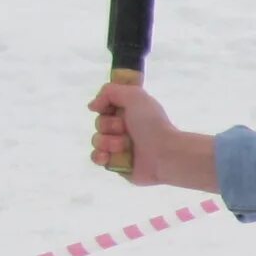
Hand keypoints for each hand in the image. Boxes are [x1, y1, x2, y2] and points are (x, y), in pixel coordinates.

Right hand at [85, 79, 214, 189]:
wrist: (163, 153)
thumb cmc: (152, 123)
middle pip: (99, 123)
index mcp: (130, 112)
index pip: (105, 106)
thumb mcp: (134, 95)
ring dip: (108, 141)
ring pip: (97, 140)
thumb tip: (92, 106)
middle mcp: (124, 128)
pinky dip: (100, 156)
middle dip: (108, 125)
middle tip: (125, 128)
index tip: (109, 108)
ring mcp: (119, 147)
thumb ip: (110, 91)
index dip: (104, 106)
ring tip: (125, 145)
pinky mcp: (116, 164)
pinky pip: (97, 158)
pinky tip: (108, 156)